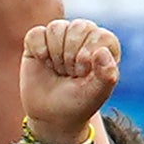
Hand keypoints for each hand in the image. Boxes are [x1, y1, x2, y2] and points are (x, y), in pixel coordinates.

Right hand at [18, 16, 122, 141]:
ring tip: (58, 69)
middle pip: (78, 27)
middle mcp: (84, 37)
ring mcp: (60, 38)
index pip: (99, 35)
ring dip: (55, 53)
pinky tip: (42, 62)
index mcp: (103, 46)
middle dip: (71, 55)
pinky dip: (38, 49)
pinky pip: (36, 33)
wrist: (51, 115)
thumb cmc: (78, 103)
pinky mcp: (38, 42)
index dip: (88, 55)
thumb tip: (101, 52)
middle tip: (70, 73)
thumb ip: (108, 75)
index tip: (83, 74)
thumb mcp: (97, 93)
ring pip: (57, 27)